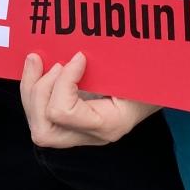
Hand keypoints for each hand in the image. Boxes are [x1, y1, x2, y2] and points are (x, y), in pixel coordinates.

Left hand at [19, 52, 160, 148]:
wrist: (158, 89)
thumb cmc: (149, 76)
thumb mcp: (133, 69)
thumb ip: (106, 64)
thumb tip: (76, 53)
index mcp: (108, 125)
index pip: (63, 113)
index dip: (64, 81)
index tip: (79, 57)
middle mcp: (90, 136)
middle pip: (44, 130)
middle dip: (39, 92)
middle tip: (54, 63)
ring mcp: (79, 133)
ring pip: (38, 126)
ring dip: (31, 91)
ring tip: (37, 60)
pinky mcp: (71, 123)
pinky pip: (41, 116)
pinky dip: (34, 90)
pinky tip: (37, 67)